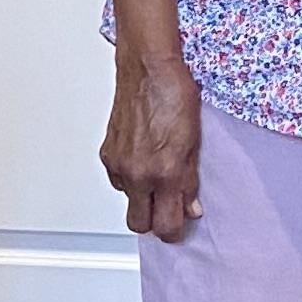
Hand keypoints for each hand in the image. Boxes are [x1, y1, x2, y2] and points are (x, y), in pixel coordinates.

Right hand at [100, 53, 201, 239]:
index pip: (167, 225)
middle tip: (167, 208)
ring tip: (156, 177)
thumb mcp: (195, 142)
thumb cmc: (175, 95)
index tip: (181, 224)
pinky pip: (117, 181)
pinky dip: (129, 178)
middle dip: (154, 222)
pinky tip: (142, 160)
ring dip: (141, 198)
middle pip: (140, 225)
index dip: (175, 231)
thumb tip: (191, 206)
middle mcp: (138, 174)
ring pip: (127, 201)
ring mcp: (119, 165)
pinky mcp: (107, 153)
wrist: (148, 69)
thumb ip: (191, 180)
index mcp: (165, 173)